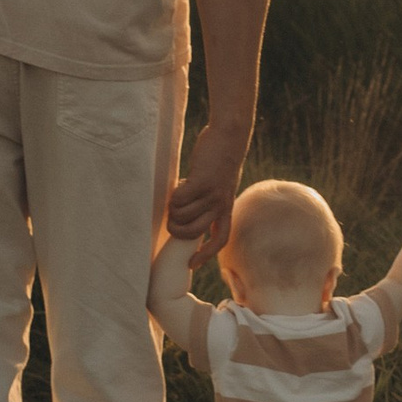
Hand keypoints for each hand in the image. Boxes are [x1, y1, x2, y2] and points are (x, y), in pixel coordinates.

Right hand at [166, 120, 245, 248]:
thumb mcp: (220, 186)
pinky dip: (173, 196)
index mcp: (226, 209)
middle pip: (192, 232)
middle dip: (176, 230)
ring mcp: (212, 195)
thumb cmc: (219, 160)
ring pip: (182, 215)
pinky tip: (179, 186)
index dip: (206, 255)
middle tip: (171, 218)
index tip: (191, 264)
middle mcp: (221, 205)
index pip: (220, 240)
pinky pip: (179, 199)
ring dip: (173, 208)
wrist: (229, 137)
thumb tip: (186, 215)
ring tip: (176, 196)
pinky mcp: (202, 182)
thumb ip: (208, 201)